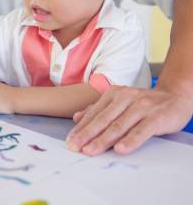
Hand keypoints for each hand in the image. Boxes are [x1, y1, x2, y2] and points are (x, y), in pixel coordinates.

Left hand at [66, 85, 192, 155]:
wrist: (174, 97)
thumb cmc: (143, 103)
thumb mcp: (120, 102)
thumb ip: (99, 109)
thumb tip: (76, 117)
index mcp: (114, 93)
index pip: (94, 113)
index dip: (81, 128)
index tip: (70, 140)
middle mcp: (125, 97)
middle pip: (103, 119)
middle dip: (87, 134)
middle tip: (75, 147)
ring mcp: (140, 106)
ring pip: (118, 125)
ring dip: (103, 140)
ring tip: (90, 151)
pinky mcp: (155, 117)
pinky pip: (140, 130)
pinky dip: (129, 140)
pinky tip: (119, 149)